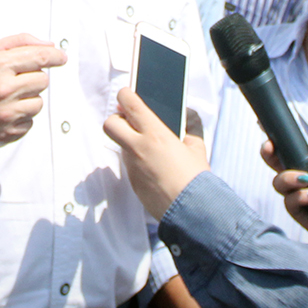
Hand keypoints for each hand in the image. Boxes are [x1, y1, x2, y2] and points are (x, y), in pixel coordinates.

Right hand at [0, 34, 65, 143]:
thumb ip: (20, 42)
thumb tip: (49, 45)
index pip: (40, 58)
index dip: (55, 56)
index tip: (61, 57)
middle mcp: (2, 90)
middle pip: (43, 81)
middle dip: (34, 77)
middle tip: (17, 78)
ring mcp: (5, 114)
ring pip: (38, 103)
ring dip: (28, 98)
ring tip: (9, 96)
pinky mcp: (7, 133)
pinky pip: (30, 122)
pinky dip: (21, 116)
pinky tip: (4, 109)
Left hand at [103, 88, 207, 219]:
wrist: (192, 212)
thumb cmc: (196, 178)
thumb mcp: (197, 147)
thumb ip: (191, 126)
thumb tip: (187, 114)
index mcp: (155, 134)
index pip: (129, 104)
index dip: (125, 95)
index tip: (127, 94)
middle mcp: (138, 148)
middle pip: (111, 124)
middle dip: (117, 118)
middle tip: (131, 121)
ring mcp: (132, 166)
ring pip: (121, 145)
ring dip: (130, 142)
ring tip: (152, 147)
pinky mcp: (132, 182)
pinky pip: (130, 165)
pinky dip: (138, 161)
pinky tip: (155, 167)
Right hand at [261, 140, 307, 239]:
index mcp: (305, 165)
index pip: (285, 151)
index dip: (274, 143)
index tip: (271, 138)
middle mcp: (296, 178)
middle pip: (273, 164)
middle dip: (268, 154)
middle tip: (271, 149)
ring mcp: (294, 194)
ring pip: (278, 182)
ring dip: (288, 178)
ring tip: (306, 179)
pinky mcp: (297, 210)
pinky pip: (289, 201)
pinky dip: (299, 196)